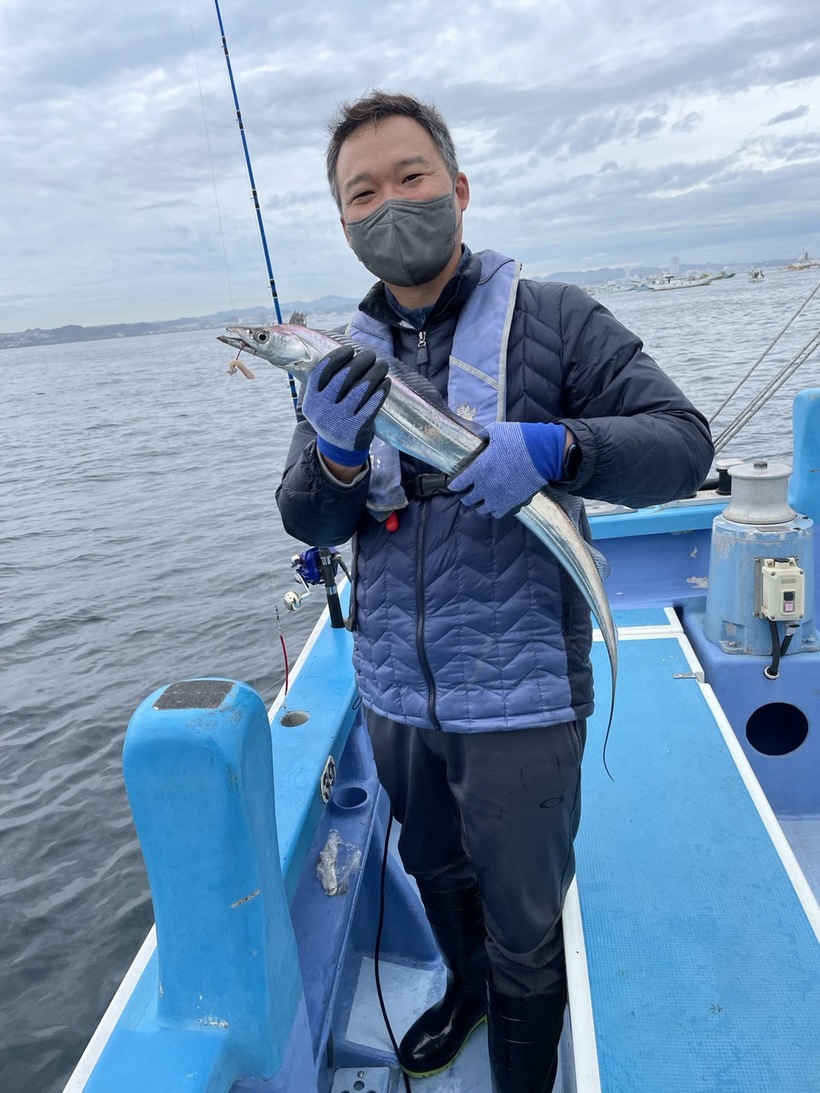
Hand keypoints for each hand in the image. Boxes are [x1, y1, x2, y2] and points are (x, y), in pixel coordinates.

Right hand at [302, 346, 390, 466]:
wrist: (338, 451)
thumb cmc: (334, 417)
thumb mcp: (322, 403)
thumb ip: (328, 383)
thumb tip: (347, 352)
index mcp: (311, 400)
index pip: (322, 372)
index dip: (337, 357)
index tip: (350, 349)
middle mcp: (322, 410)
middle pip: (343, 378)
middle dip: (360, 362)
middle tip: (371, 355)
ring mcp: (339, 420)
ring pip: (359, 390)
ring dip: (374, 373)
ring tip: (382, 365)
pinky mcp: (356, 429)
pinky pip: (371, 406)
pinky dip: (380, 392)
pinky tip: (386, 382)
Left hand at [449, 421, 567, 517]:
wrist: (544, 453)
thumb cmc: (520, 439)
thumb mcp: (497, 431)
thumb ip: (483, 436)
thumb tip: (478, 437)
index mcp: (478, 469)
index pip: (457, 484)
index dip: (455, 484)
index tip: (456, 483)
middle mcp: (485, 486)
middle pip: (468, 500)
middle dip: (466, 495)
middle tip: (469, 491)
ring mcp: (498, 497)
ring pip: (481, 509)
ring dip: (480, 504)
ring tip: (483, 499)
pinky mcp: (512, 503)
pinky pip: (497, 513)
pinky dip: (495, 509)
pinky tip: (497, 502)